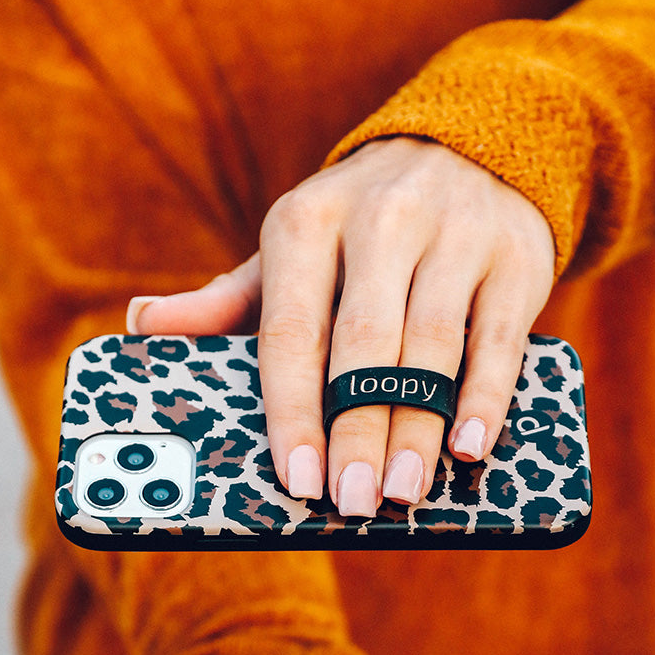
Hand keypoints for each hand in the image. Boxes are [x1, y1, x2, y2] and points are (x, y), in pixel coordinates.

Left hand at [129, 137, 554, 514]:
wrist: (465, 151)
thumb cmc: (358, 229)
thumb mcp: (290, 251)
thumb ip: (226, 298)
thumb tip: (141, 324)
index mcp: (305, 223)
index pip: (292, 331)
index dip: (293, 410)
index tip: (296, 478)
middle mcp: (379, 222)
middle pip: (364, 346)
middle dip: (357, 433)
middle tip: (353, 503)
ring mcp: (454, 237)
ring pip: (433, 346)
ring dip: (419, 428)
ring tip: (405, 492)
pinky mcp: (513, 260)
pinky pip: (500, 338)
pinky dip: (486, 396)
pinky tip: (470, 446)